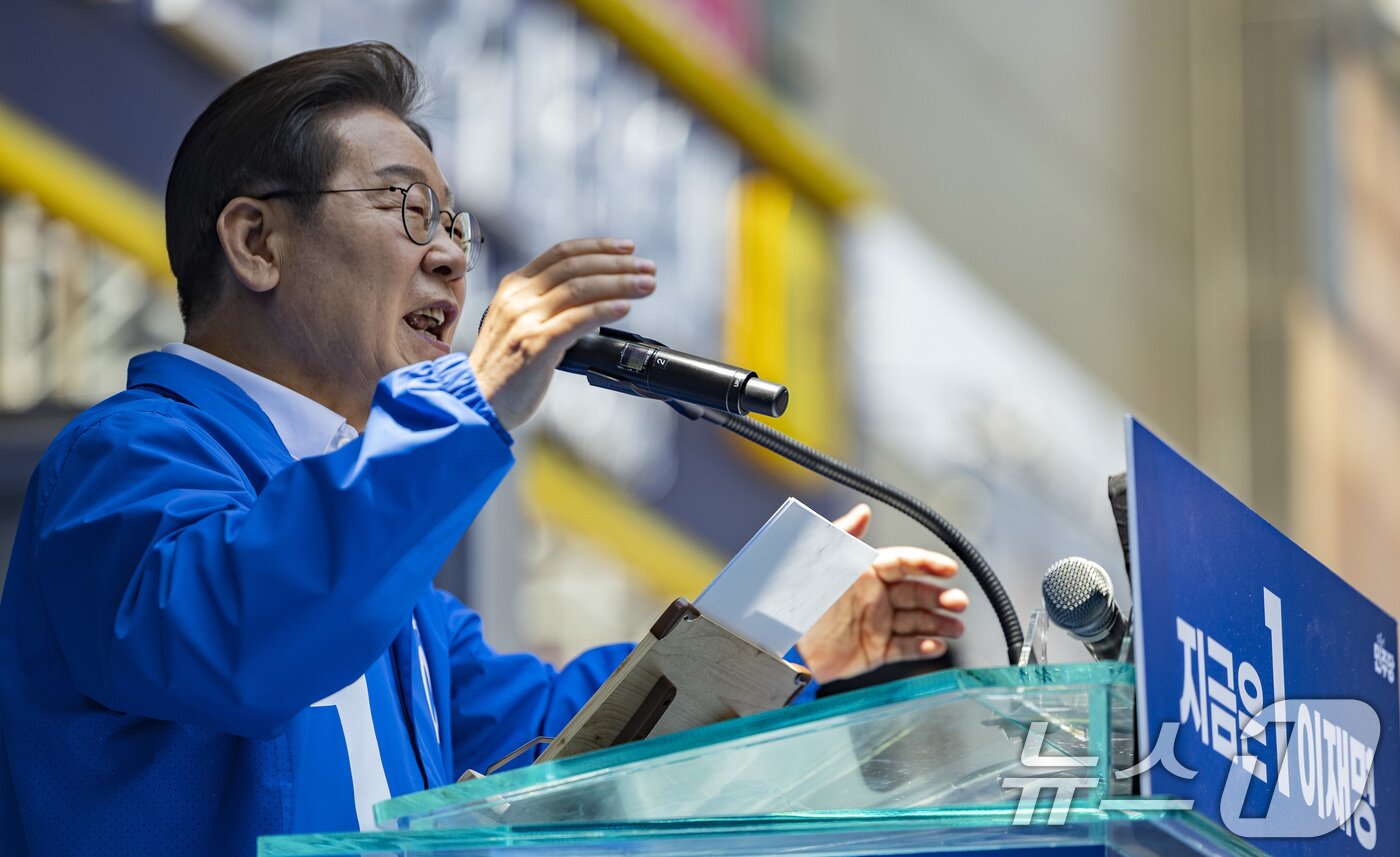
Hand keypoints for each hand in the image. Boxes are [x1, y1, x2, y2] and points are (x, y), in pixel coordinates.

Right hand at [469, 238, 655, 429]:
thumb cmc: (503, 369)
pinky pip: (576, 320)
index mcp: (514, 287)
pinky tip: (625, 308)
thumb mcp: (517, 323)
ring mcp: (525, 320)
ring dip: (620, 284)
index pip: (561, 253)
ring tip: (647, 285)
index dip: (598, 247)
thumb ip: (544, 305)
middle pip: (576, 267)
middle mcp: (519, 298)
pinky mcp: (535, 345)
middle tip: (648, 268)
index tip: (628, 249)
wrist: (476, 402)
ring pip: (580, 289)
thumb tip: (591, 297)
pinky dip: (604, 311)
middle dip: (618, 265)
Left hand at [795, 504, 967, 683]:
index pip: (905, 563)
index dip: (927, 564)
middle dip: (941, 596)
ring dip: (940, 623)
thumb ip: (842, 535)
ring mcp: (877, 623)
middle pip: (918, 593)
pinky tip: (936, 646)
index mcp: (866, 570)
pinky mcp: (875, 651)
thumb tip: (864, 510)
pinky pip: (904, 648)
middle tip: (959, 602)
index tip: (949, 568)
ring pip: (917, 621)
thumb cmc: (798, 594)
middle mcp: (876, 596)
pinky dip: (923, 648)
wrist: (781, 639)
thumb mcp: (818, 560)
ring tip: (957, 628)